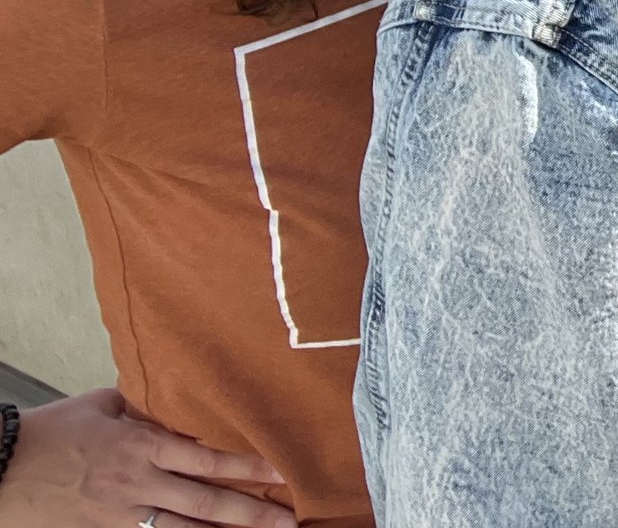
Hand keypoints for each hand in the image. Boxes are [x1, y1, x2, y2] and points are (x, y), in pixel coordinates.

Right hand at [0, 389, 295, 527]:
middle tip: (289, 521)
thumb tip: (172, 402)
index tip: (281, 473)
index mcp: (142, 445)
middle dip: (251, 514)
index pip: (207, 458)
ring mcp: (120, 515)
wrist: (1, 469)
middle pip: (206, 503)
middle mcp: (139, 483)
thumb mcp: (102, 405)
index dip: (247, 467)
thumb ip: (143, 406)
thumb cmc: (50, 431)